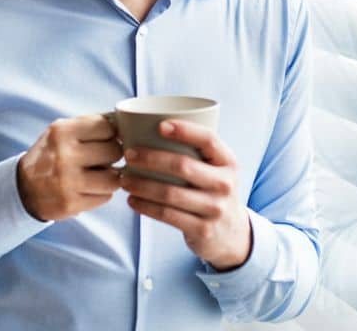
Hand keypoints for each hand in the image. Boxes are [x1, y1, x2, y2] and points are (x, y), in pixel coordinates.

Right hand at [17, 114, 123, 221]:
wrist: (22, 189)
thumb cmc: (50, 155)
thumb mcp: (61, 132)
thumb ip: (90, 125)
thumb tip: (125, 124)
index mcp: (62, 132)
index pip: (107, 126)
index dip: (113, 132)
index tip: (109, 138)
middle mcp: (64, 156)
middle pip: (114, 151)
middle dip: (113, 154)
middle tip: (105, 157)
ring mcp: (67, 182)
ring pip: (114, 178)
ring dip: (111, 176)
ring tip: (100, 174)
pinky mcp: (71, 204)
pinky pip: (105, 197)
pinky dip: (102, 193)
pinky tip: (90, 188)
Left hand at [120, 120, 251, 270]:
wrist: (231, 232)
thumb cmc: (213, 190)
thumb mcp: (216, 169)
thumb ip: (196, 152)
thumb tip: (149, 129)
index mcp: (228, 162)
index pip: (208, 139)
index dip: (185, 130)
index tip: (160, 125)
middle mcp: (225, 184)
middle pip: (183, 166)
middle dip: (151, 158)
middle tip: (129, 154)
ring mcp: (215, 208)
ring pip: (170, 193)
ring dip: (142, 185)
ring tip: (124, 179)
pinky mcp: (202, 229)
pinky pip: (167, 215)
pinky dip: (145, 206)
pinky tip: (132, 200)